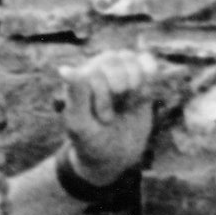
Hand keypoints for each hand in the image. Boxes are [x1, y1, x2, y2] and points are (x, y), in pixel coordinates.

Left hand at [59, 46, 159, 188]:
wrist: (114, 155)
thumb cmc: (91, 142)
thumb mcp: (81, 125)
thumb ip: (76, 96)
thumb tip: (64, 69)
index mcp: (79, 79)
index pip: (96, 73)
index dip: (105, 98)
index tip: (103, 119)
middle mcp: (97, 69)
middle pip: (114, 59)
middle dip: (120, 89)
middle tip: (117, 112)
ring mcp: (119, 70)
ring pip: (132, 59)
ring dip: (135, 87)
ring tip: (127, 106)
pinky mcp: (139, 76)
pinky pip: (149, 64)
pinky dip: (151, 81)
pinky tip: (143, 98)